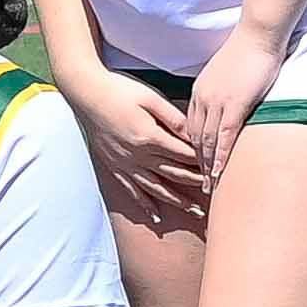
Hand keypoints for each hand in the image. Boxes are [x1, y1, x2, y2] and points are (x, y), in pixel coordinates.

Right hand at [68, 66, 207, 230]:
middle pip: (175, 174)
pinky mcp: (114, 165)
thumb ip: (174, 118)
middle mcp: (138, 155)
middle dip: (198, 185)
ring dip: (177, 201)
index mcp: (150, 137)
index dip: (204, 162)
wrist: (85, 91)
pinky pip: (131, 190)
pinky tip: (155, 216)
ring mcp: (124, 162)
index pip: (185, 155)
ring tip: (196, 212)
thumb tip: (195, 136)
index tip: (220, 168)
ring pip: (156, 188)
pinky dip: (144, 204)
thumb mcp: (151, 98)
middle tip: (218, 194)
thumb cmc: (119, 90)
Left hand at [181, 31, 285, 182]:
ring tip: (208, 186)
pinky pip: (224, 136)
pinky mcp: (234, 104)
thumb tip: (230, 105)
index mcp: (199, 92)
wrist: (257, 36)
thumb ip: (224, 93)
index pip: (191, 127)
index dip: (192, 148)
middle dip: (195, 163)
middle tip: (198, 184)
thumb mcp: (228, 76)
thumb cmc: (248, 53)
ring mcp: (216, 103)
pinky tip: (219, 172)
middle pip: (194, 138)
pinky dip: (220, 156)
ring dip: (207, 165)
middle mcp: (202, 100)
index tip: (193, 165)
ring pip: (206, 141)